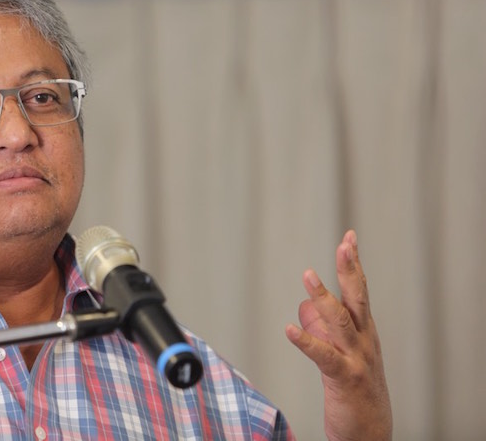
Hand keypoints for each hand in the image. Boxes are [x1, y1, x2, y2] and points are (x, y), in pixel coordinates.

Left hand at [285, 230, 391, 440]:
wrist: (371, 432)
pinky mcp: (344, 378)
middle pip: (358, 298)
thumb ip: (327, 328)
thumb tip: (306, 306)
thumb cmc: (356, 390)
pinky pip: (323, 356)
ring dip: (324, 297)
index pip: (360, 291)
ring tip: (308, 274)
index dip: (354, 264)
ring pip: (341, 322)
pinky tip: (288, 330)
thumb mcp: (343, 352)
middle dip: (350, 269)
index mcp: (365, 331)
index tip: (350, 237)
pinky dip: (305, 341)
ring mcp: (357, 358)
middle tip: (345, 243)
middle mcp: (364, 340)